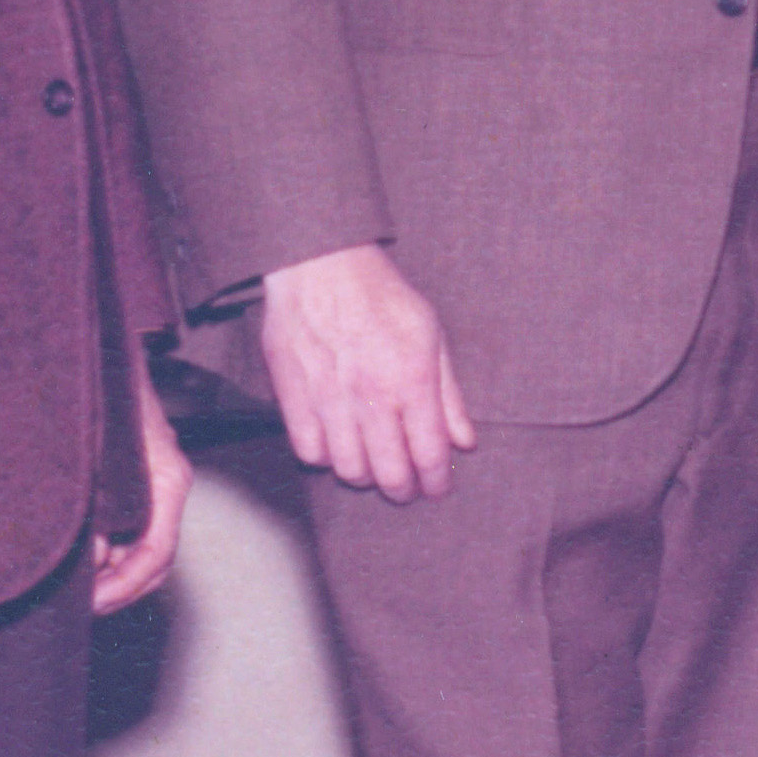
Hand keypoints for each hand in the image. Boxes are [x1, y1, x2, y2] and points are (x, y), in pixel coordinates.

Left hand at [91, 366, 194, 613]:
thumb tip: (90, 552)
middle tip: (81, 603)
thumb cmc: (104, 386)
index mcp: (167, 479)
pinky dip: (106, 547)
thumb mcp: (97, 446)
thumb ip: (95, 502)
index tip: (94, 602)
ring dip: (111, 570)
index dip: (127, 586)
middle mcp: (165, 486)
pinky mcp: (135, 478)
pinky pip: (128, 527)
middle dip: (120, 588)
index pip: (158, 552)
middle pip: (154, 559)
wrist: (102, 344)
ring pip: (140, 546)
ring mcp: (152, 483)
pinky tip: (76, 551)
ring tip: (74, 582)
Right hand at [262, 241, 475, 502]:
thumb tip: (465, 441)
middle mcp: (371, 398)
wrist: (320, 266)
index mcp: (412, 381)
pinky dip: (326, 459)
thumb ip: (449, 395)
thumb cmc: (382, 296)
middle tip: (408, 489)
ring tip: (374, 469)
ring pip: (348, 470)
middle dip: (404, 490)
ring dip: (366, 477)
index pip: (430, 454)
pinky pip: (310, 452)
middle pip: (390, 474)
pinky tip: (338, 447)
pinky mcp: (292, 397)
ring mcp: (329, 400)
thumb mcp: (432, 336)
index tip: (438, 489)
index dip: (437, 481)